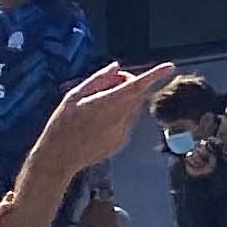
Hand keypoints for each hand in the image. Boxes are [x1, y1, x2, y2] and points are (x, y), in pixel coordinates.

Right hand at [34, 62, 180, 181]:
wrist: (58, 159)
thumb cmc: (62, 125)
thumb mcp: (73, 97)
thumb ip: (97, 79)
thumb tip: (116, 67)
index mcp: (106, 104)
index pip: (136, 86)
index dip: (154, 75)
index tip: (168, 67)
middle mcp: (119, 118)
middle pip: (136, 94)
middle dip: (128, 84)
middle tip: (108, 82)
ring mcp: (122, 132)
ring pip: (133, 108)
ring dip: (123, 101)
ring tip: (97, 106)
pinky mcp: (121, 142)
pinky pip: (127, 123)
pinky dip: (119, 116)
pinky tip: (97, 124)